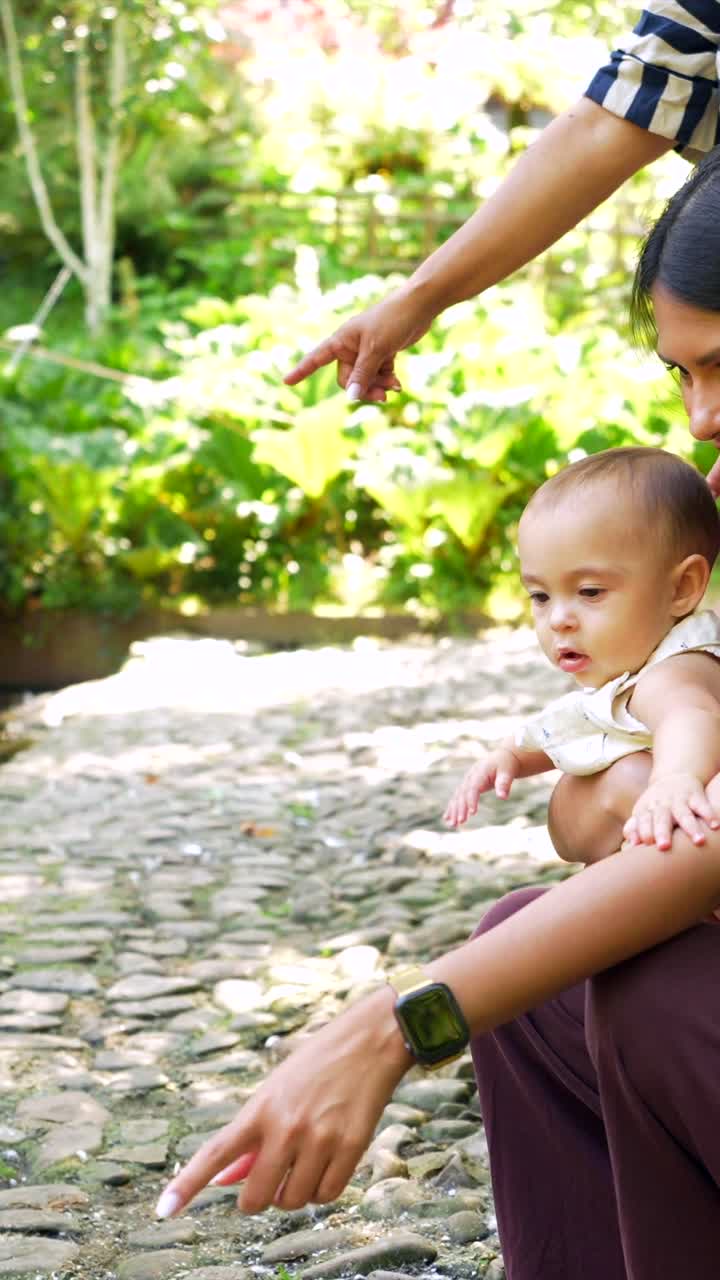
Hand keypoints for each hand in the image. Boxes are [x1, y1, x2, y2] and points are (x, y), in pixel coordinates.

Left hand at [155, 987, 410, 1219]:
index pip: (214, 1154)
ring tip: (302, 1166)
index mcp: (260, 1108)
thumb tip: (224, 1179)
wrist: (368, 1040)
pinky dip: (322, 1190)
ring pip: (293, 1201)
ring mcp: (319, 1138)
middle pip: (255, 1197)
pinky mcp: (351, 1147)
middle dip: (258, 1199)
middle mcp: (286, 1126)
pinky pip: (327, 1195)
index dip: (187, 1185)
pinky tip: (325, 1167)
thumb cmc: (316, 1064)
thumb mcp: (275, 1090)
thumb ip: (251, 1137)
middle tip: (268, 1184)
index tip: (164, 1210)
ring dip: (293, 1195)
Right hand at [283, 286, 434, 401]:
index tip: (286, 381)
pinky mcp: (382, 353)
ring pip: (365, 379)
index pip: (316, 358)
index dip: (302, 371)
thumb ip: (363, 374)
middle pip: (348, 378)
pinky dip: (387, 380)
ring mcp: (367, 351)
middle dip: (363, 388)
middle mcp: (351, 346)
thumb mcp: (376, 350)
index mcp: (342, 340)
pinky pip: (378, 374)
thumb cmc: (393, 320)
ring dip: (378, 385)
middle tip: (381, 397)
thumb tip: (351, 398)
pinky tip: (397, 383)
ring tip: (395, 387)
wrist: (419, 306)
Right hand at [443, 748, 520, 826]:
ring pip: (457, 797)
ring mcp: (466, 781)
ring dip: (453, 810)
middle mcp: (470, 777)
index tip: (473, 813)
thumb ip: (504, 783)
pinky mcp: (466, 786)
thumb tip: (502, 797)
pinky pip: (457, 798)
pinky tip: (448, 819)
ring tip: (452, 825)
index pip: (473, 787)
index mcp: (480, 772)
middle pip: (462, 793)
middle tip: (461, 822)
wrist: (501, 758)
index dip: (472, 800)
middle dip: (460, 808)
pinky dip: (452, 808)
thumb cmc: (506, 765)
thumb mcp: (508, 772)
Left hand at [623, 773, 719, 851]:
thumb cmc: (656, 805)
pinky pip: (703, 805)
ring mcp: (679, 799)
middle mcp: (662, 804)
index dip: (643, 831)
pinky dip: (709, 815)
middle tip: (664, 847)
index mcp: (646, 809)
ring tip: (699, 841)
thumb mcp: (642, 813)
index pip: (643, 820)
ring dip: (691, 827)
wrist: (673, 778)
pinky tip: (715, 826)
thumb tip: (631, 845)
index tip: (646, 845)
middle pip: (661, 818)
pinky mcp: (695, 796)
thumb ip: (634, 828)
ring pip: (684, 814)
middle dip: (662, 831)